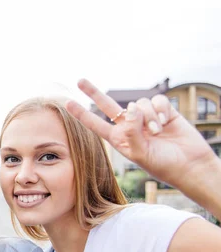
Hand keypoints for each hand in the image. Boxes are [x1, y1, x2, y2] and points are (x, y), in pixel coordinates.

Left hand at [66, 79, 217, 188]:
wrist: (189, 164)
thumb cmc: (162, 164)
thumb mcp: (140, 154)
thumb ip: (131, 133)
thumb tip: (130, 109)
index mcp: (118, 139)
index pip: (96, 124)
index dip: (82, 114)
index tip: (67, 103)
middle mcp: (129, 126)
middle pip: (108, 105)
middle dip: (94, 92)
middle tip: (79, 80)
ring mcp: (145, 118)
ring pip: (138, 104)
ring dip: (148, 117)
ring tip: (156, 133)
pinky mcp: (162, 111)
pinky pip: (156, 101)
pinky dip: (160, 112)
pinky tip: (166, 124)